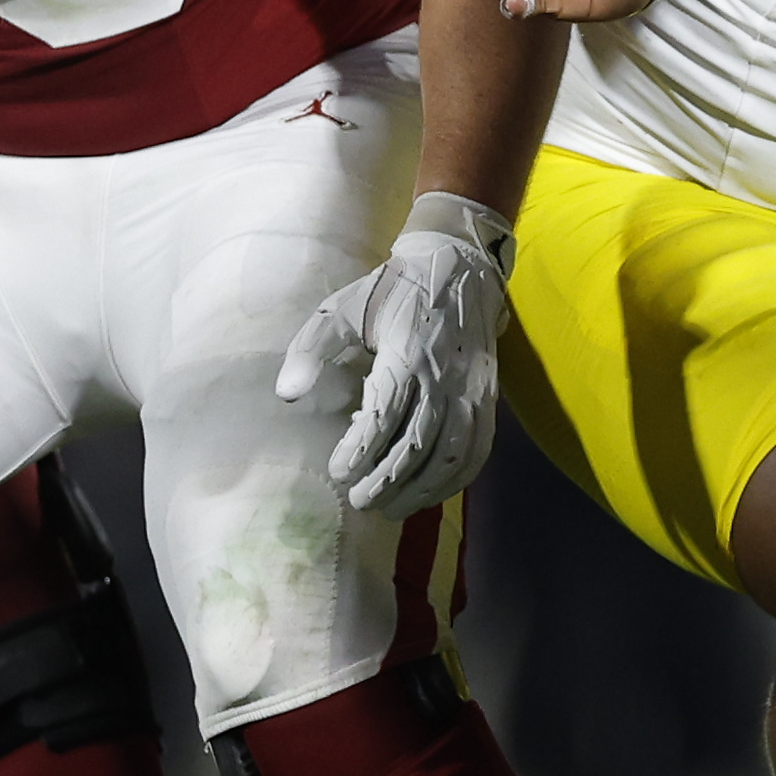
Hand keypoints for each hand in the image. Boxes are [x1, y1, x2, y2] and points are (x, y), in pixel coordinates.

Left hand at [277, 195, 513, 517]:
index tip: (337, 472)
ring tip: (391, 508)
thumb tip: (287, 394)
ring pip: (453, 455)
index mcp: (407, 353)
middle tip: (359, 501)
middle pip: (420, 444)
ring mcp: (473, 390)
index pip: (386, 414)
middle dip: (388, 480)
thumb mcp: (343, 309)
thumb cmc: (392, 292)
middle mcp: (446, 376)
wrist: (460, 268)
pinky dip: (456, 480)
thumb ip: (312, 349)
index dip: (361, 449)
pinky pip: (478, 450)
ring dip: (423, 489)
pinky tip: (431, 492)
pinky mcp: (488, 399)